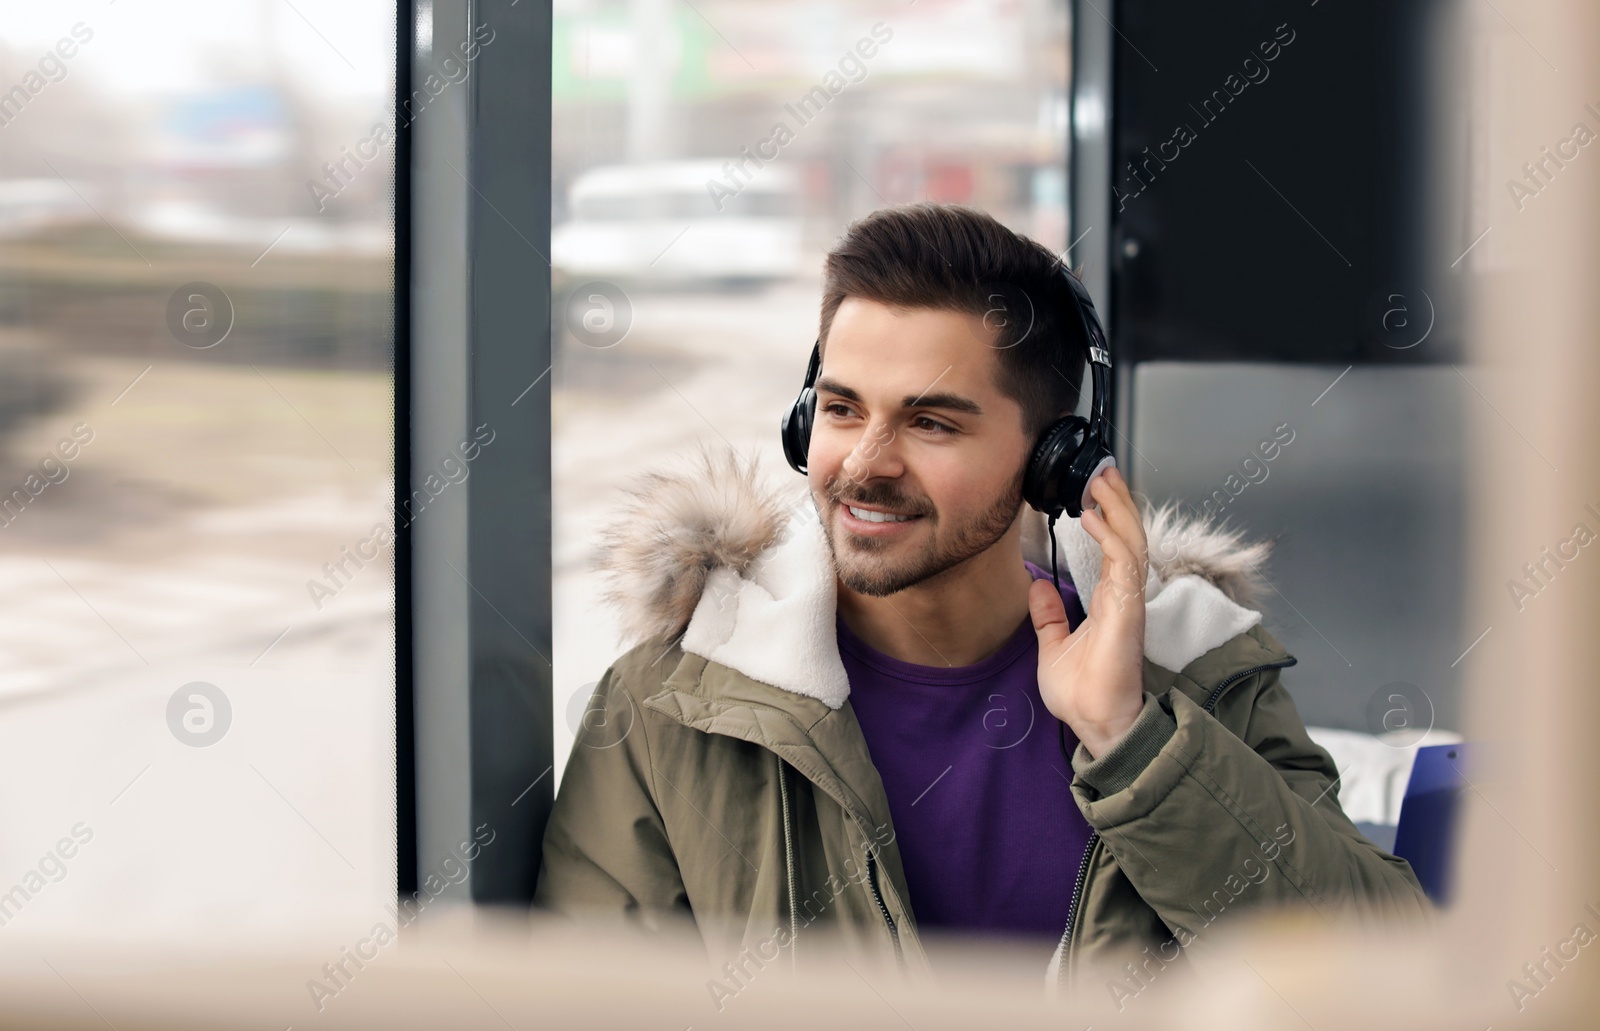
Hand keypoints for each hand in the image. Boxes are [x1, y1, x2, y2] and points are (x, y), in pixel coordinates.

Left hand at [1029, 466, 1148, 758]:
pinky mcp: (1128, 610)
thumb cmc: (1082, 694)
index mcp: (1110, 601)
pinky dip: (1112, 536)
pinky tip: (1095, 517)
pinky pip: (1124, 563)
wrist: (1094, 723)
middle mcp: (1123, 596)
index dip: (1109, 516)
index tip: (1094, 490)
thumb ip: (1049, 616)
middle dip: (1117, 501)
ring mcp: (1129, 601)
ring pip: (1132, 541)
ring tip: (1101, 480)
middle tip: (1102, 470)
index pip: (1115, 547)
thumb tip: (1040, 586)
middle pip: (1128, 536)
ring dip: (1118, 508)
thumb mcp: (1053, 645)